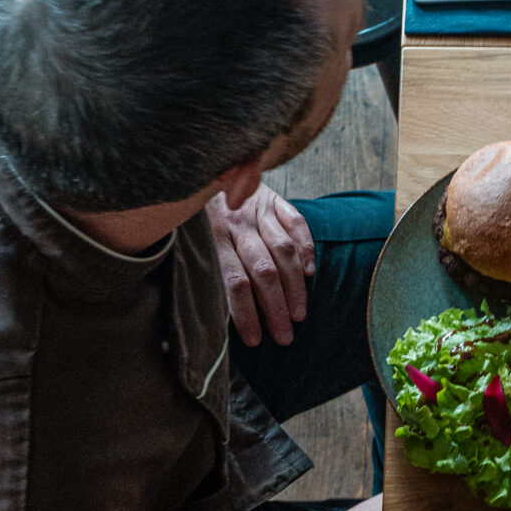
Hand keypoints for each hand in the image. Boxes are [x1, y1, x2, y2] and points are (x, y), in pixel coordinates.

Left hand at [208, 183, 315, 347]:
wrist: (211, 169)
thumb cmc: (206, 217)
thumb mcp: (200, 239)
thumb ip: (215, 267)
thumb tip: (226, 315)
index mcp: (216, 239)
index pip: (234, 282)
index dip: (246, 313)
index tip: (255, 340)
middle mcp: (238, 225)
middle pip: (262, 271)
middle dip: (276, 308)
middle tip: (284, 336)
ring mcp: (259, 211)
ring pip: (283, 252)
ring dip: (294, 287)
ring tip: (299, 315)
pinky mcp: (276, 200)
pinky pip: (297, 224)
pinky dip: (307, 249)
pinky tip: (311, 274)